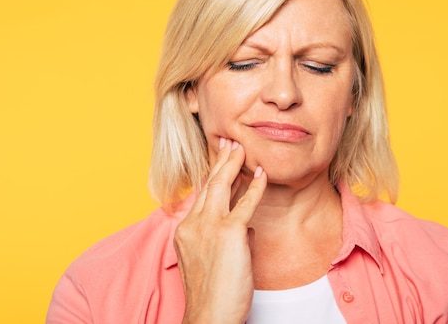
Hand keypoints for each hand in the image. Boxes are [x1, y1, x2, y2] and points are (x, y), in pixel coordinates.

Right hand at [175, 138, 266, 323]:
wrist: (209, 315)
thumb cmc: (212, 293)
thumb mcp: (212, 260)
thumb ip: (227, 238)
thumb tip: (247, 227)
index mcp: (186, 230)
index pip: (202, 195)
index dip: (213, 175)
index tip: (220, 160)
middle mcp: (193, 224)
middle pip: (209, 184)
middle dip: (220, 160)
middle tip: (229, 141)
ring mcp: (209, 227)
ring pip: (221, 186)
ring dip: (232, 163)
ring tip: (242, 147)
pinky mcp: (229, 233)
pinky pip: (245, 204)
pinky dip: (254, 187)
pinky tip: (261, 174)